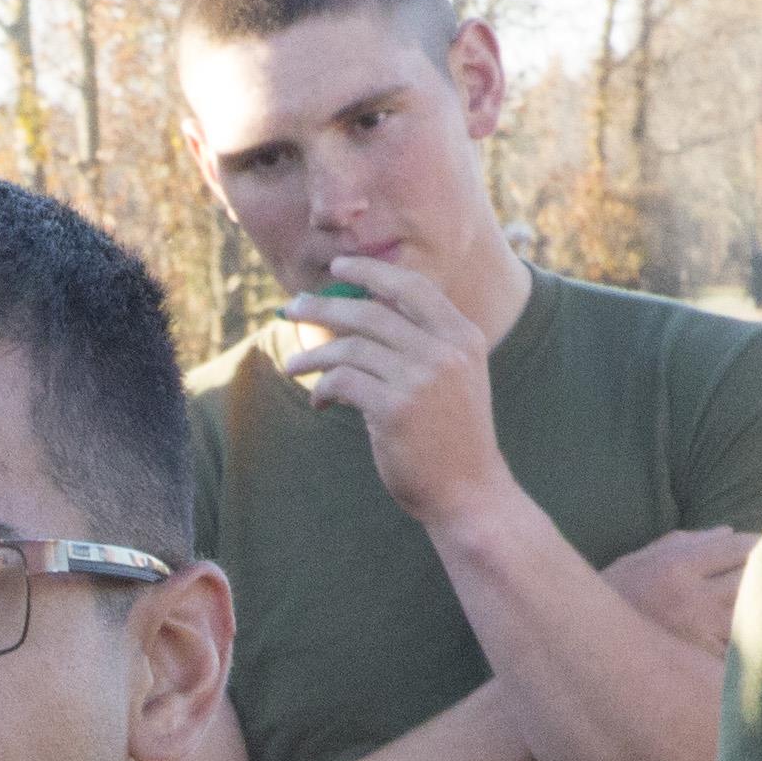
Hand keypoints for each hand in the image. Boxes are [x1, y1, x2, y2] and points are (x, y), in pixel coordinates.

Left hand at [282, 256, 511, 525]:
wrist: (469, 491)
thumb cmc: (452, 437)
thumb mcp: (454, 378)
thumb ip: (424, 344)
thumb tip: (363, 313)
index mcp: (463, 336)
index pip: (411, 287)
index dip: (371, 272)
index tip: (338, 268)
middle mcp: (445, 350)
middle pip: (372, 312)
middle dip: (325, 307)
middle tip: (292, 308)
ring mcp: (421, 379)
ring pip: (351, 347)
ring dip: (315, 354)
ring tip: (293, 365)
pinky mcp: (395, 409)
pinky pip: (344, 381)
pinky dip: (324, 388)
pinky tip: (320, 401)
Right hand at [605, 524, 752, 649]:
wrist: (584, 644)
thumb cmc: (615, 597)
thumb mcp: (641, 560)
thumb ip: (684, 542)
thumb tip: (728, 532)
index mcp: (676, 565)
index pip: (736, 547)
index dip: (758, 545)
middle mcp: (690, 595)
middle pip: (749, 577)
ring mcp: (697, 630)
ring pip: (750, 611)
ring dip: (760, 606)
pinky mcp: (700, 660)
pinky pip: (737, 645)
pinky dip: (747, 639)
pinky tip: (750, 636)